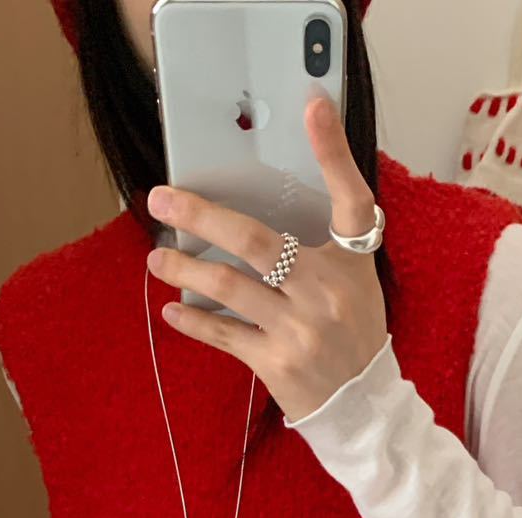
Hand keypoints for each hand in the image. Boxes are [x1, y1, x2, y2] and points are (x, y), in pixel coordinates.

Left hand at [145, 96, 386, 422]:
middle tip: (162, 201)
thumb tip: (272, 203)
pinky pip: (224, 335)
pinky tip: (171, 309)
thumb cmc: (353, 333)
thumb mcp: (355, 280)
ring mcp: (299, 331)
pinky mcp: (277, 365)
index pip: (348, 199)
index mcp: (351, 263)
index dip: (333, 150)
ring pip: (228, 287)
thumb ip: (323, 239)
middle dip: (201, 216)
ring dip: (184, 269)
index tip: (314, 106)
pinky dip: (194, 321)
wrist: (363, 407)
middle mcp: (326, 293)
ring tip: (157, 258)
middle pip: (254, 241)